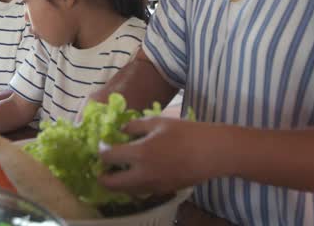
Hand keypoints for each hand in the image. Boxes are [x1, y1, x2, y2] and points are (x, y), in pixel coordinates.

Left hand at [98, 117, 229, 195]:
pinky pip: (141, 192)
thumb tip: (120, 131)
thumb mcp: (157, 122)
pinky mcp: (163, 191)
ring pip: (126, 191)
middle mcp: (143, 174)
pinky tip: (137, 174)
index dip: (101, 150)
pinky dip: (133, 186)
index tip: (102, 145)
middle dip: (102, 177)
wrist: (212, 153)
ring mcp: (153, 186)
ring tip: (118, 171)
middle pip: (111, 184)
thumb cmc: (186, 133)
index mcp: (140, 153)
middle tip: (101, 169)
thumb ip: (134, 126)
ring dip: (118, 183)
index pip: (108, 156)